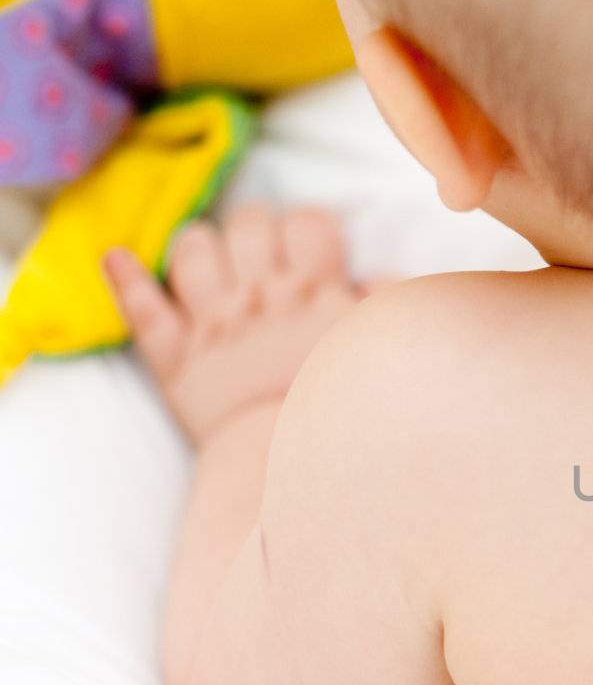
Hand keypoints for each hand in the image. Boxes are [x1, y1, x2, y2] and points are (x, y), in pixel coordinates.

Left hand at [105, 205, 363, 443]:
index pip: (308, 224)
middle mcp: (258, 295)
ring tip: (211, 258)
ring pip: (193, 252)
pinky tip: (116, 258)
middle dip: (259, 228)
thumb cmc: (345, 408)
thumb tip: (373, 278)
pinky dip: (127, 281)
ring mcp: (211, 321)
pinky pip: (143, 310)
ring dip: (200, 245)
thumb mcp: (379, 350)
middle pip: (250, 225)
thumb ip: (383, 305)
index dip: (312, 229)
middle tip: (266, 252)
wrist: (290, 460)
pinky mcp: (176, 357)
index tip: (316, 250)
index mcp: (314, 291)